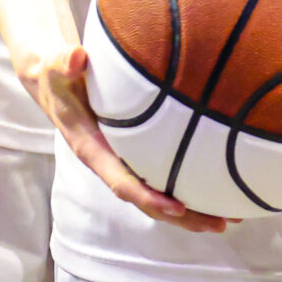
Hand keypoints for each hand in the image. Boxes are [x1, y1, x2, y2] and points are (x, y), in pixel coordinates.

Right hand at [22, 41, 231, 233]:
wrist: (53, 81)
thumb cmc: (58, 75)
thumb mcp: (56, 67)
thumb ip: (63, 62)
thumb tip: (75, 57)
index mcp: (92, 149)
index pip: (122, 182)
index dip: (149, 197)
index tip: (178, 207)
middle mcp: (110, 162)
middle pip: (147, 200)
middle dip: (182, 216)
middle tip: (219, 224)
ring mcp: (123, 159)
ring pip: (158, 194)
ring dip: (192, 210)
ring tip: (229, 218)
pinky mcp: (134, 151)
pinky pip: (162, 175)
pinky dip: (188, 187)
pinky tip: (217, 187)